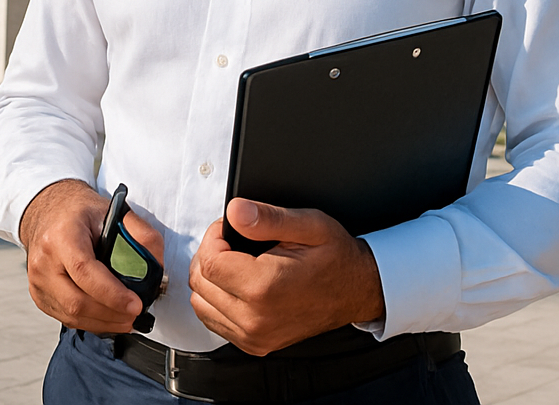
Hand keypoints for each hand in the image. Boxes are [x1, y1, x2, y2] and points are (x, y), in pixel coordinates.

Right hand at [18, 179, 164, 333]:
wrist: (48, 212)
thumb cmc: (80, 213)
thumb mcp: (114, 211)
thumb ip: (141, 234)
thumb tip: (157, 265)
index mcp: (62, 236)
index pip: (85, 271)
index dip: (112, 293)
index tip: (135, 304)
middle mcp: (44, 261)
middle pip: (76, 301)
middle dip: (110, 314)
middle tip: (135, 315)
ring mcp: (37, 281)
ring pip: (71, 315)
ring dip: (103, 322)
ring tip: (126, 319)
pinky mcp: (39, 295)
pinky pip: (66, 318)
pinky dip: (90, 322)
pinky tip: (107, 316)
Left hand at [189, 198, 384, 355]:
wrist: (357, 291)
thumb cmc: (336, 258)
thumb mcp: (310, 226)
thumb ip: (269, 217)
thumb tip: (236, 212)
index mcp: (266, 287)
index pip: (210, 261)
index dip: (213, 237)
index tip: (229, 229)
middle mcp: (256, 318)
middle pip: (201, 283)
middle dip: (210, 255)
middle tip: (233, 242)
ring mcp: (254, 336)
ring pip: (201, 304)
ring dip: (210, 279)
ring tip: (234, 263)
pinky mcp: (254, 345)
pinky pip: (214, 321)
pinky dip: (216, 301)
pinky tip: (236, 285)